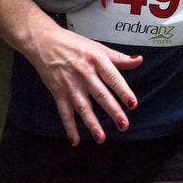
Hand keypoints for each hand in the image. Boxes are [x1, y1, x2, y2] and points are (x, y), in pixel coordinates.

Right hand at [24, 25, 141, 144]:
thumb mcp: (97, 47)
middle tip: (123, 125)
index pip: (113, 77)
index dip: (123, 91)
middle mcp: (84, 73)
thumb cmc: (73, 43)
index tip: (133, 104)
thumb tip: (139, 60)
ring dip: (92, 123)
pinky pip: (64, 112)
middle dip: (112, 111)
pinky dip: (69, 127)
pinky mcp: (57, 92)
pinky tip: (75, 140)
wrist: (43, 42)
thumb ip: (118, 57)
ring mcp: (70, 84)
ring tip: (101, 138)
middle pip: (100, 94)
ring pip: (82, 107)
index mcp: (96, 60)